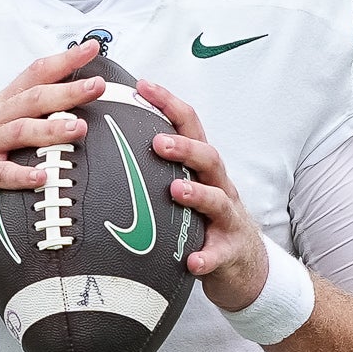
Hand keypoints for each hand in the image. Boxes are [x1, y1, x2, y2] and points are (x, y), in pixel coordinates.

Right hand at [0, 40, 112, 243]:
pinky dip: (21, 175)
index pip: (32, 76)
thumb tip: (64, 123)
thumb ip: (21, 129)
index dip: (62, 61)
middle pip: (31, 99)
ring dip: (50, 128)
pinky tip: (43, 178)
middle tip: (97, 84)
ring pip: (18, 131)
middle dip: (66, 90)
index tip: (90, 48)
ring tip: (79, 128)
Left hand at [134, 77, 271, 311]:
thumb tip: (107, 144)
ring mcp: (227, 220)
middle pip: (208, 158)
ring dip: (198, 194)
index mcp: (203, 169)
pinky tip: (192, 261)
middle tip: (157, 142)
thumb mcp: (187, 188)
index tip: (143, 86)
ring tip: (176, 191)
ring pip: (218, 201)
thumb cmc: (206, 222)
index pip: (190, 126)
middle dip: (185, 147)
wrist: (245, 265)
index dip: (169, 104)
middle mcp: (219, 188)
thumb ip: (159, 168)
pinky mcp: (230, 253)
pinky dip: (206, 257)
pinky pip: (219, 254)